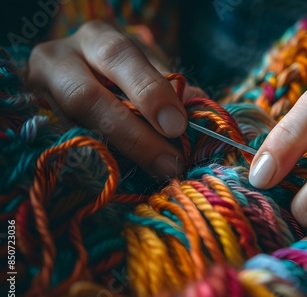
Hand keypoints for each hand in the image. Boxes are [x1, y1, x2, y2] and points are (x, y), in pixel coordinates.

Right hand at [27, 20, 202, 177]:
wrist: (74, 73)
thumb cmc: (119, 72)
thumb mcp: (145, 68)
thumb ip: (170, 87)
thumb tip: (200, 112)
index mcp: (96, 40)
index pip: (119, 58)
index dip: (148, 92)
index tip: (176, 126)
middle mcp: (58, 61)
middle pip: (85, 95)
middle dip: (132, 133)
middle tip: (168, 161)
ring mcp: (39, 95)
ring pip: (70, 128)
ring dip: (115, 156)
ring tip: (153, 174)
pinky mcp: (36, 124)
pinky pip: (63, 149)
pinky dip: (96, 164)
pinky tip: (124, 176)